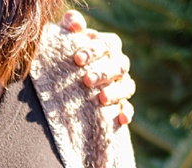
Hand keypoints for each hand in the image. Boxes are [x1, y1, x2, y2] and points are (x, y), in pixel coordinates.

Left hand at [61, 9, 135, 125]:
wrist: (63, 80)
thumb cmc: (65, 54)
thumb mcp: (64, 37)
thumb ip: (70, 24)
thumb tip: (76, 25)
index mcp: (108, 47)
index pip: (108, 45)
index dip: (94, 50)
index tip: (77, 59)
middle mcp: (117, 65)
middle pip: (119, 66)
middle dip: (104, 73)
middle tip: (87, 80)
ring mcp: (120, 85)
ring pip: (127, 86)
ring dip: (116, 92)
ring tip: (101, 98)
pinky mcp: (118, 105)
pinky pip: (127, 108)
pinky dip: (126, 113)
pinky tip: (121, 119)